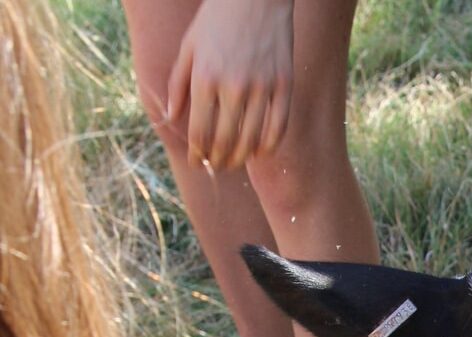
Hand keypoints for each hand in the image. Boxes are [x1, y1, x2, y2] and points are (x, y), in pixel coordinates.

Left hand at [167, 0, 294, 170]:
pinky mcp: (284, 87)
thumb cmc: (217, 20)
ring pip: (251, 141)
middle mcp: (233, 87)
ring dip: (240, 158)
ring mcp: (262, 88)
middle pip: (224, 142)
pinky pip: (277, 129)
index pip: (199, 132)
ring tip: (233, 162)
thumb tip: (172, 116)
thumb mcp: (189, 46)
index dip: (196, 154)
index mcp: (205, 78)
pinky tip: (258, 151)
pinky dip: (267, 146)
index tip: (195, 163)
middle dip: (217, 161)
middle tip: (214, 167)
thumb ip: (178, 83)